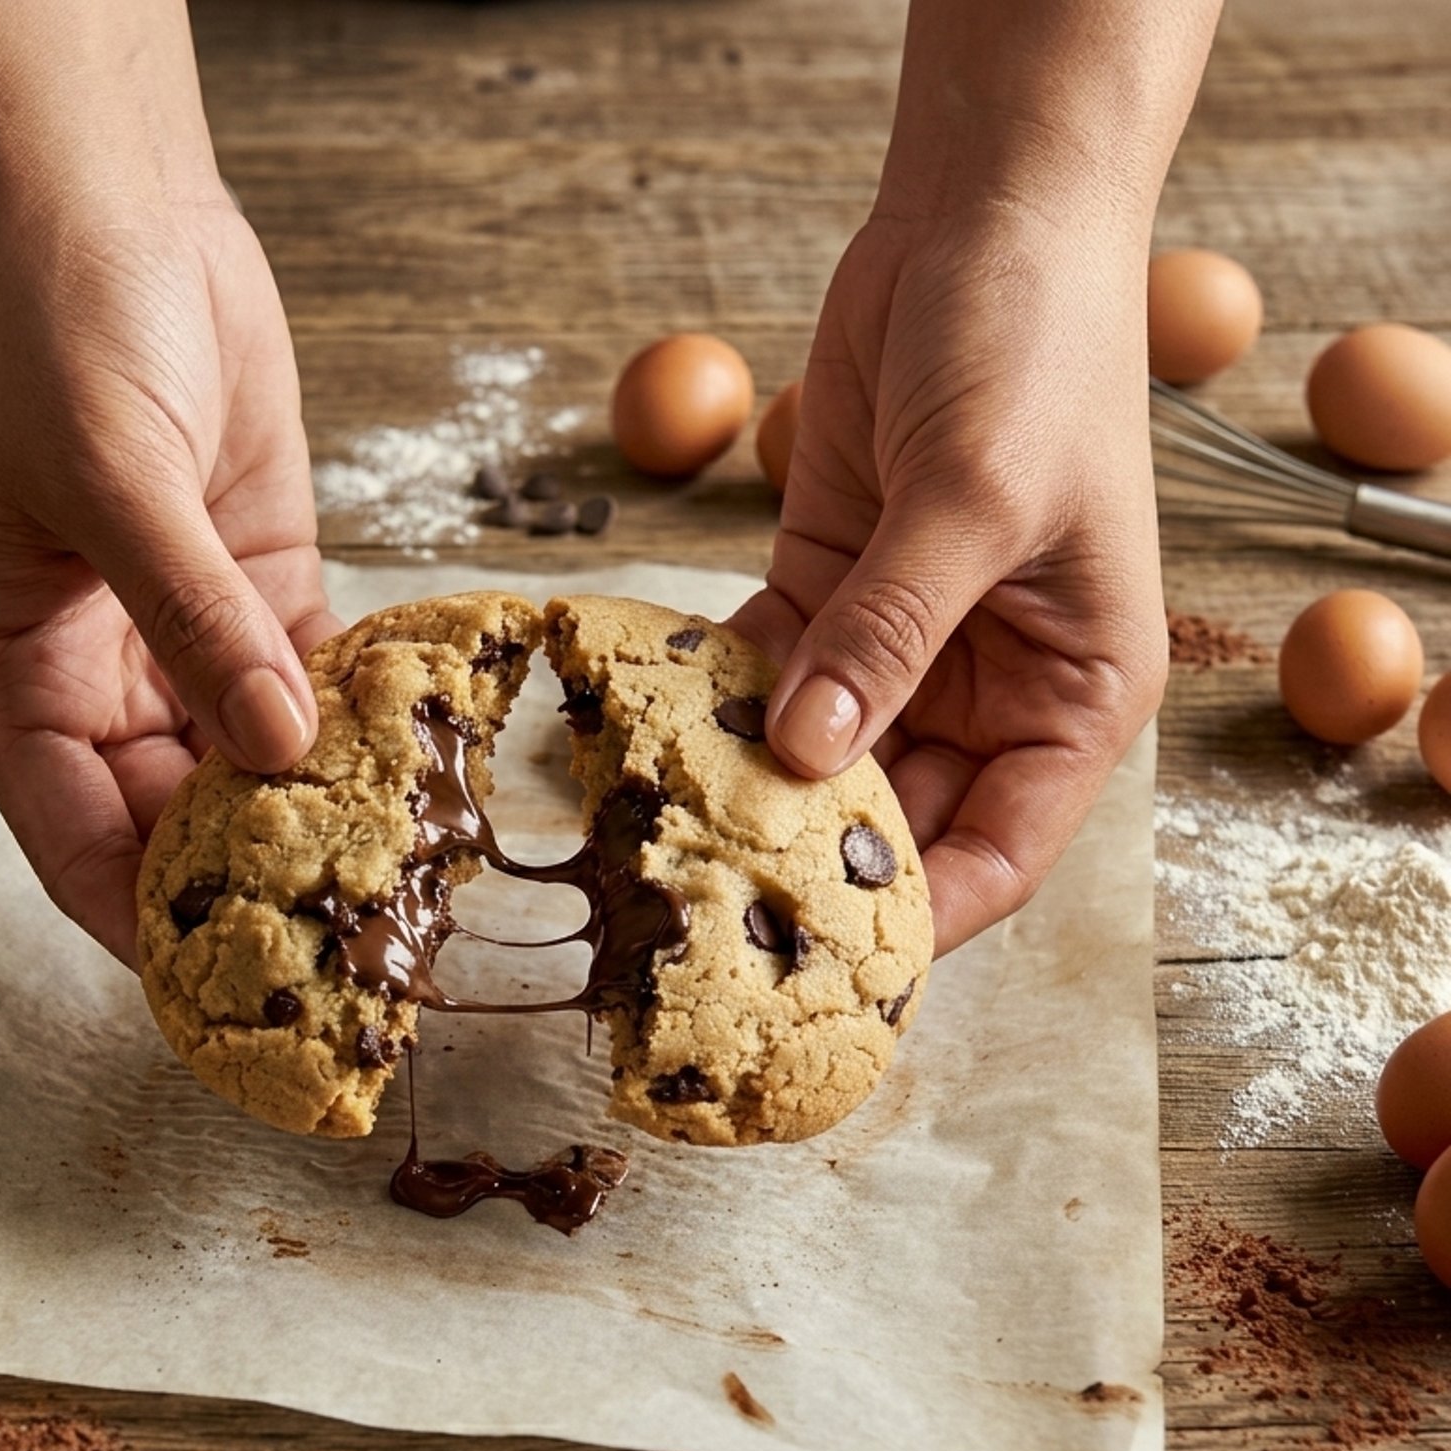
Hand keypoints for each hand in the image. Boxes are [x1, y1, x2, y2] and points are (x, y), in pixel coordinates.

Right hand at [0, 194, 337, 964]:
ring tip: (404, 868)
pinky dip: (359, 720)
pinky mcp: (260, 593)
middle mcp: (96, 682)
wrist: (118, 208)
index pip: (76, 844)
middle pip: (178, 820)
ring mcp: (183, 642)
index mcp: (12, 679)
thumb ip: (194, 623)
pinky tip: (418, 761)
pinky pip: (312, 684)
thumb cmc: (59, 333)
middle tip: (354, 937)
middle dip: (256, 875)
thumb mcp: (113, 481)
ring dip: (320, 806)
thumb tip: (277, 748)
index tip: (234, 987)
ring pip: (254, 762)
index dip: (148, 922)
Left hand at [731, 207, 1166, 958]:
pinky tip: (648, 726)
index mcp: (1073, 695)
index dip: (915, 914)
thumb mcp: (974, 500)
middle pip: (891, 817)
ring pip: (816, 755)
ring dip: (744, 786)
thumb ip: (889, 632)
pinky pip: (763, 672)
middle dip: (806, 857)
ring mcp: (901, 644)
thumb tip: (804, 752)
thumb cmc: (1036, 350)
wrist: (982, 219)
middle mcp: (988, 689)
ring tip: (659, 832)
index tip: (822, 959)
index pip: (995, 852)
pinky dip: (712, 697)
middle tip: (704, 906)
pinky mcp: (828, 589)